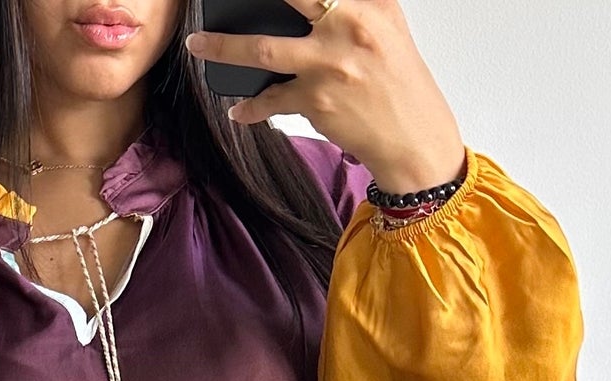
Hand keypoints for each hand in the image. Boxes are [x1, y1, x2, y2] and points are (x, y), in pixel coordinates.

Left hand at [185, 0, 464, 196]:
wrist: (413, 137)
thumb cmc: (397, 81)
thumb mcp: (386, 25)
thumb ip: (352, 2)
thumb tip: (313, 1)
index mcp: (368, 2)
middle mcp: (350, 25)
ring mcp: (330, 63)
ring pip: (263, 49)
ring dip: (224, 47)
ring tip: (197, 46)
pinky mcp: (317, 100)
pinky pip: (271, 100)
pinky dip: (251, 106)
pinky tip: (239, 110)